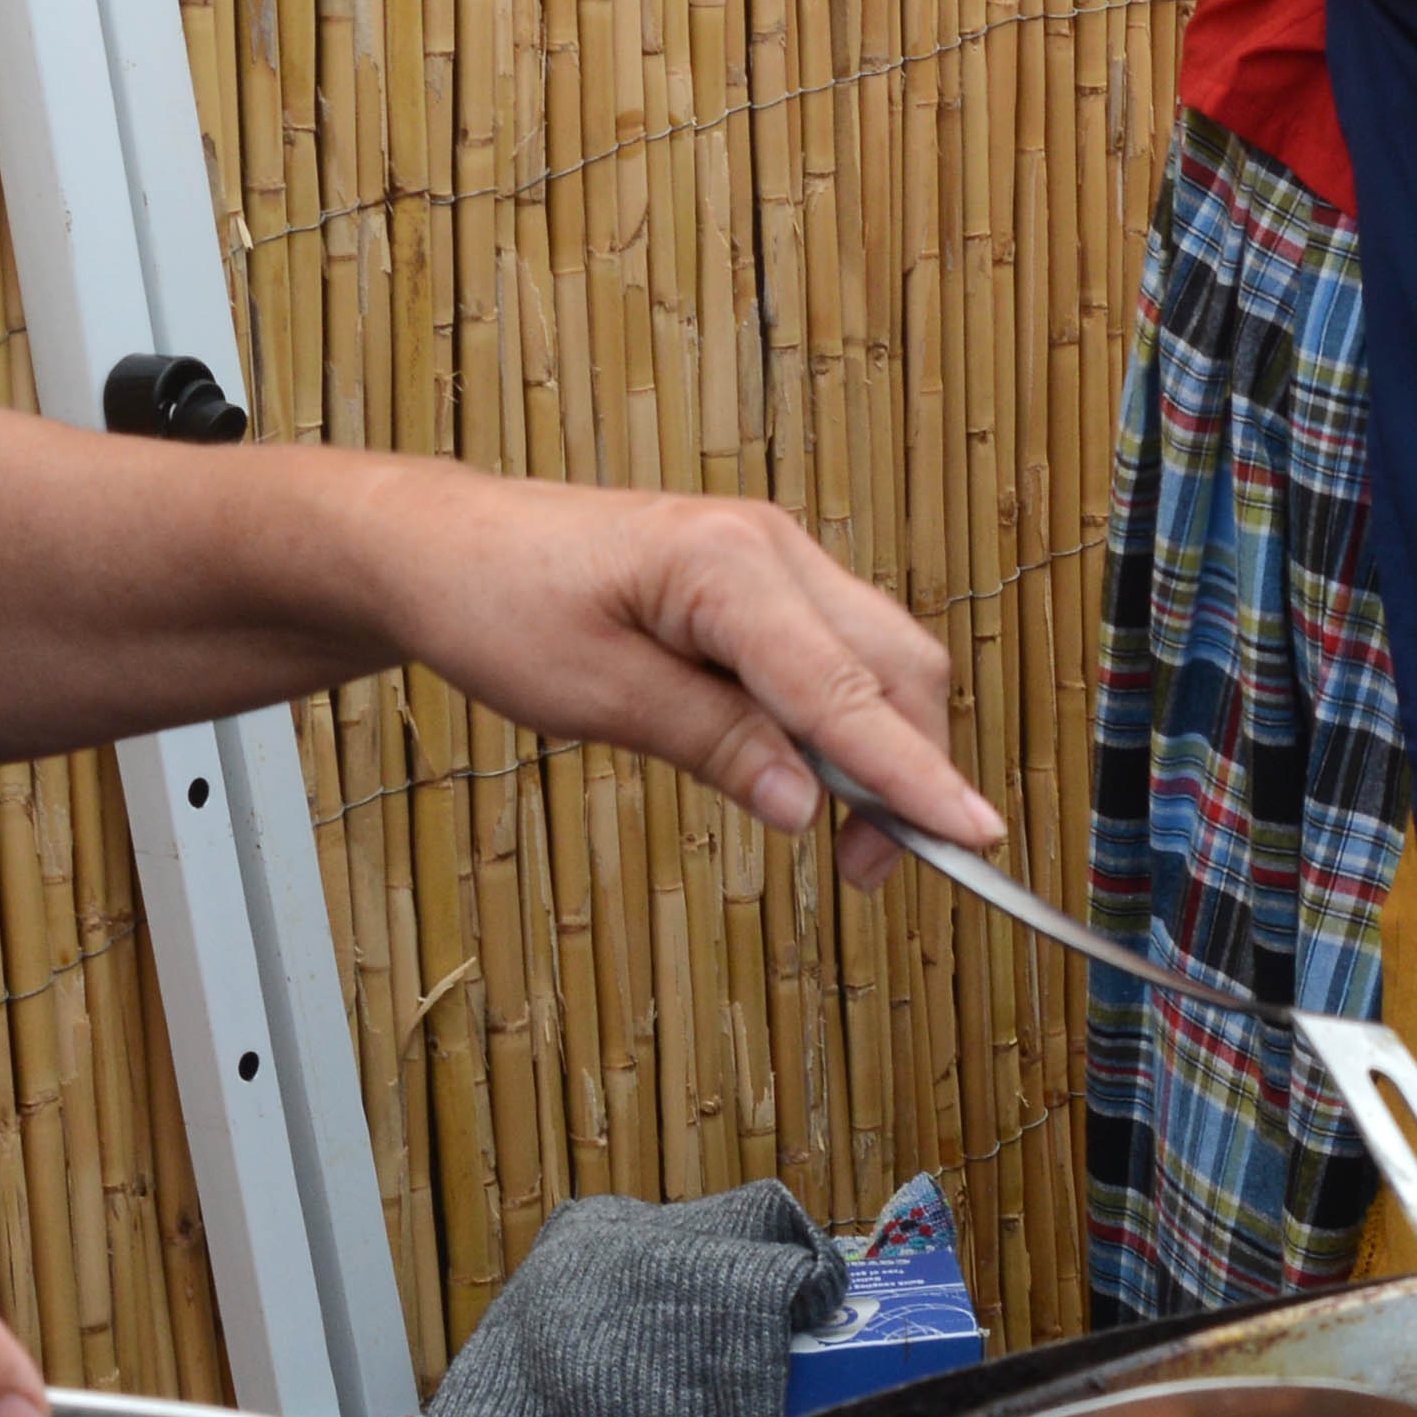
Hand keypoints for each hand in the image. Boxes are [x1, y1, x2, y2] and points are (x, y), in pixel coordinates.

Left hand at [333, 463, 990, 883]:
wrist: (444, 548)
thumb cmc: (497, 606)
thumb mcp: (591, 694)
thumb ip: (710, 742)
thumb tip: (807, 805)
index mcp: (726, 563)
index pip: (842, 687)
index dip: (912, 771)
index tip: (972, 835)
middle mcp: (769, 545)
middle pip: (893, 664)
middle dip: (909, 768)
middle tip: (867, 871)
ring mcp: (772, 557)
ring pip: (878, 658)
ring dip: (881, 748)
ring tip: (845, 841)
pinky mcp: (761, 582)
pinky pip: (836, 652)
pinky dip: (843, 719)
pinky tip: (806, 773)